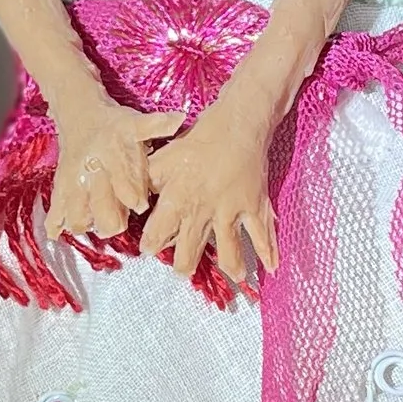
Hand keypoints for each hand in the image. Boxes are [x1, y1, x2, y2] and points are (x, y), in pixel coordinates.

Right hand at [50, 99, 181, 241]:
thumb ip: (156, 125)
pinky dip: (55, 224)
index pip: (123, 184)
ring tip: (94, 225)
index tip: (138, 204)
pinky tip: (57, 234)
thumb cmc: (113, 124)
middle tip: (119, 223)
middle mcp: (92, 172)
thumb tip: (179, 118)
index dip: (132, 196)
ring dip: (86, 224)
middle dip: (111, 221)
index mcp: (112, 157)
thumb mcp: (136, 122)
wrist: (80, 114)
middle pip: (100, 209)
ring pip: (76, 215)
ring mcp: (73, 182)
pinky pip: (55, 210)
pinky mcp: (61, 188)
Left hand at [141, 99, 277, 289]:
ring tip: (232, 278)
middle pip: (191, 250)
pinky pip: (263, 233)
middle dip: (184, 264)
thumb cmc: (198, 139)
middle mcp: (204, 211)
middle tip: (182, 270)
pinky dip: (269, 251)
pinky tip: (272, 268)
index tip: (149, 248)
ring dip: (230, 265)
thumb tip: (130, 197)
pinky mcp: (255, 206)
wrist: (238, 123)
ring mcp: (232, 211)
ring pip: (229, 248)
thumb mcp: (165, 157)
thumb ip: (147, 179)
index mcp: (179, 199)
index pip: (159, 232)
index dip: (152, 243)